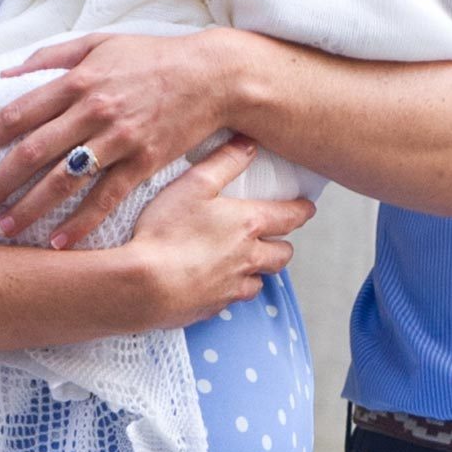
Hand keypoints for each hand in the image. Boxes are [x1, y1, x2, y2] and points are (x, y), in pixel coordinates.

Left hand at [0, 29, 237, 243]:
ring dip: (30, 208)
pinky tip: (58, 243)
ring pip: (64, 181)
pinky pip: (106, 199)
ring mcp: (119, 139)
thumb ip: (52, 56)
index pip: (17, 114)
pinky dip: (81, 223)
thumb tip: (5, 73)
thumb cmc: (154, 57)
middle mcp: (93, 111)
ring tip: (4, 229)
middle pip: (32, 152)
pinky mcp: (144, 162)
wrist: (212, 75)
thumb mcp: (101, 43)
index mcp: (78, 80)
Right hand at [123, 136, 314, 325]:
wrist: (143, 285)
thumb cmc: (166, 231)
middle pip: (282, 254)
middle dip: (284, 244)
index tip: (308, 208)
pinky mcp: (213, 308)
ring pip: (260, 280)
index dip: (302, 211)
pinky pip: (233, 298)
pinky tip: (218, 281)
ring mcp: (232, 286)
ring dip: (259, 270)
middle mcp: (249, 258)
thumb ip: (225, 161)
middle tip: (279, 236)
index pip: (290, 217)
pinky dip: (232, 289)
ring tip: (249, 260)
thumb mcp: (194, 184)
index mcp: (249, 224)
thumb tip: (249, 143)